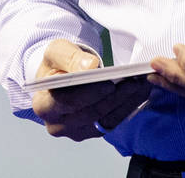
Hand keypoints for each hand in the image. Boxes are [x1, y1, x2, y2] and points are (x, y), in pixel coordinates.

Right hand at [31, 39, 151, 140]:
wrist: (61, 75)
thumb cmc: (57, 64)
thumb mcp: (57, 52)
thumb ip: (69, 57)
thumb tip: (89, 66)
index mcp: (43, 106)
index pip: (67, 102)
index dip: (89, 94)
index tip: (109, 83)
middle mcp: (57, 125)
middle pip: (90, 113)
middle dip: (114, 96)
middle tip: (134, 81)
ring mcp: (76, 131)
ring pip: (105, 120)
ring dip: (126, 102)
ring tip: (142, 85)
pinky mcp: (93, 132)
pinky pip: (113, 122)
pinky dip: (127, 107)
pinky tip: (139, 93)